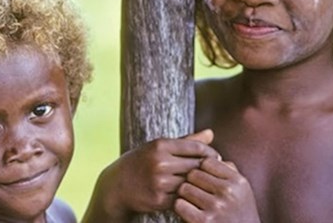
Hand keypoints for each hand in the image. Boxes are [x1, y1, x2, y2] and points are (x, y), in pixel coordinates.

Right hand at [82, 129, 220, 222]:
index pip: (195, 147)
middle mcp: (159, 162)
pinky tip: (192, 194)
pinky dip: (188, 196)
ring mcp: (159, 182)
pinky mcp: (159, 199)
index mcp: (160, 145)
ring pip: (191, 182)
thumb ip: (186, 141)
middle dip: (207, 169)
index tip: (215, 157)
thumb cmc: (141, 162)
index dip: (210, 153)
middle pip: (196, 165)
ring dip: (199, 184)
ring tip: (206, 183)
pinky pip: (182, 197)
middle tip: (215, 172)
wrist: (117, 186)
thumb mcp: (159, 147)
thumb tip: (211, 133)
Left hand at [174, 158, 259, 222]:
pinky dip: (180, 208)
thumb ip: (226, 167)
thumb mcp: (240, 189)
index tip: (201, 177)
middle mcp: (229, 192)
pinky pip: (180, 204)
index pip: (207, 161)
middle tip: (194, 190)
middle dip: (190, 181)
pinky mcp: (203, 221)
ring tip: (191, 201)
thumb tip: (208, 135)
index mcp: (238, 181)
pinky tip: (187, 211)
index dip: (200, 168)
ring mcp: (216, 207)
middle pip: (193, 173)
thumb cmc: (239, 213)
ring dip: (184, 194)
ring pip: (184, 188)